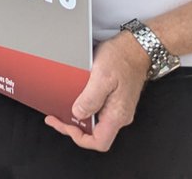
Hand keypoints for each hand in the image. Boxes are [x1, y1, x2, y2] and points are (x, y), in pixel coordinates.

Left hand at [45, 31, 149, 150]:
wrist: (136, 49)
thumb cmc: (121, 59)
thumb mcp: (102, 77)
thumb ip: (91, 99)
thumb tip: (78, 114)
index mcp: (117, 114)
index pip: (99, 142)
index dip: (79, 138)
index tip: (64, 124)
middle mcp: (119, 115)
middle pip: (95, 135)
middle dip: (73, 128)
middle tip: (55, 118)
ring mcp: (118, 108)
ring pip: (95, 124)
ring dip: (77, 120)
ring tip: (60, 111)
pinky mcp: (115, 100)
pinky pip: (98, 113)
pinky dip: (84, 110)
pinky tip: (74, 102)